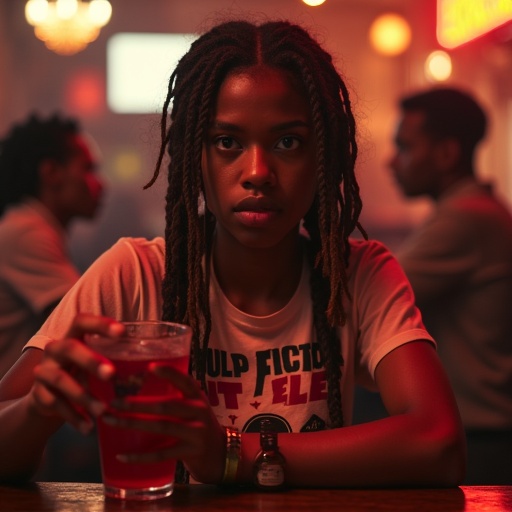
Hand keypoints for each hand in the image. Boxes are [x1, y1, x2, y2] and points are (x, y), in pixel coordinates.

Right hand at [29, 313, 123, 433]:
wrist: (48, 400)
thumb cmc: (82, 373)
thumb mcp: (94, 363)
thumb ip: (115, 360)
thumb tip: (155, 367)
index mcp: (73, 336)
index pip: (83, 321)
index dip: (101, 324)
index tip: (122, 331)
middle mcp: (55, 349)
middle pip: (71, 348)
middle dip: (92, 361)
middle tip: (112, 374)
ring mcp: (44, 371)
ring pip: (62, 380)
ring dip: (84, 396)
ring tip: (103, 410)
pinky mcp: (39, 394)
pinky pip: (56, 404)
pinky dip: (74, 416)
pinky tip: (89, 427)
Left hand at [102, 364, 225, 483]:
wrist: (221, 454)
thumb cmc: (199, 426)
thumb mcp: (194, 407)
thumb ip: (175, 397)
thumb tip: (138, 386)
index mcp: (198, 397)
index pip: (185, 381)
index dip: (170, 373)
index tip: (150, 367)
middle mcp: (199, 411)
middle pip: (166, 405)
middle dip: (137, 404)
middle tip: (114, 402)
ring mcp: (196, 433)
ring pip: (162, 427)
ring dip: (133, 424)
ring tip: (112, 421)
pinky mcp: (190, 453)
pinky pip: (162, 454)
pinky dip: (140, 456)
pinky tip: (122, 455)